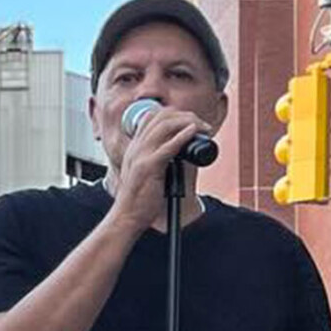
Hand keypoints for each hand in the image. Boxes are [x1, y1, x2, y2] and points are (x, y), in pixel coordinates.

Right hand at [107, 104, 209, 229]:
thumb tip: (181, 150)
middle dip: (186, 115)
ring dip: (189, 122)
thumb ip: (159, 159)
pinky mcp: (148, 167)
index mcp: (135, 147)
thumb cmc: (139, 199)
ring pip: (165, 126)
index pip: (152, 116)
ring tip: (203, 128)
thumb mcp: (146, 172)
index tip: (192, 122)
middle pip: (161, 116)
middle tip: (203, 125)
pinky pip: (168, 146)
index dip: (174, 113)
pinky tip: (194, 132)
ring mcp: (140, 156)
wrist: (127, 217)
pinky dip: (183, 136)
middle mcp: (136, 147)